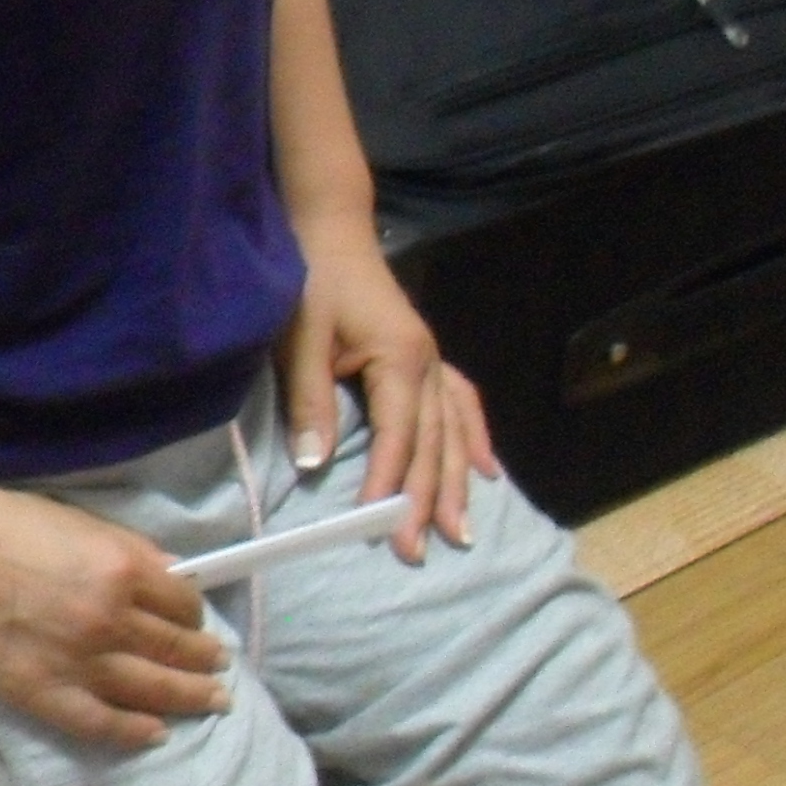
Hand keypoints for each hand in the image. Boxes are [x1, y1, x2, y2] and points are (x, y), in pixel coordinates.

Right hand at [0, 489, 229, 748]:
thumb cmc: (10, 527)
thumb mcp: (84, 524)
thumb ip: (131, 553)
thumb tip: (171, 579)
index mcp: (125, 572)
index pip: (183, 603)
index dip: (196, 615)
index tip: (197, 623)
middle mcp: (113, 621)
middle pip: (177, 649)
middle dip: (206, 660)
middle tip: (220, 668)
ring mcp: (82, 662)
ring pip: (153, 689)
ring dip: (189, 696)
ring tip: (211, 702)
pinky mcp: (47, 692)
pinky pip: (103, 722)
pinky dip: (135, 731)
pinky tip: (156, 733)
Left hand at [278, 224, 496, 561]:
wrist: (330, 234)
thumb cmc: (311, 281)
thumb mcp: (300, 338)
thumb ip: (309, 401)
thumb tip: (315, 464)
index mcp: (401, 359)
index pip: (398, 436)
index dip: (390, 483)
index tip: (381, 527)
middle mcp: (428, 364)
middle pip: (432, 444)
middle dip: (427, 500)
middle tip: (419, 551)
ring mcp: (433, 362)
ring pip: (454, 433)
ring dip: (457, 483)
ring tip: (461, 531)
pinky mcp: (426, 359)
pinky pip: (461, 405)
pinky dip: (473, 440)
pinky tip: (485, 472)